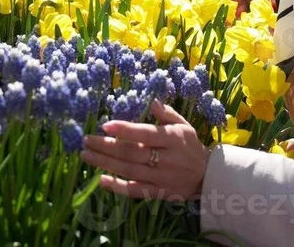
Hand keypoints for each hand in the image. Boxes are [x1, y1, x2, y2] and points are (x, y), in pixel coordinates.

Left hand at [80, 99, 209, 200]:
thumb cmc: (191, 146)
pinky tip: (101, 180)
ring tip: (87, 156)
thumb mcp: (184, 125)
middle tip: (86, 141)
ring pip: (130, 171)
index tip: (105, 124)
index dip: (125, 130)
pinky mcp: (158, 193)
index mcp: (173, 139)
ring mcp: (161, 178)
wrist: (208, 176)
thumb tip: (151, 100)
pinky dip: (118, 187)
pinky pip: (135, 191)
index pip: (145, 134)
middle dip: (106, 147)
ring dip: (106, 164)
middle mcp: (166, 159)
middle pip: (132, 153)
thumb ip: (166, 113)